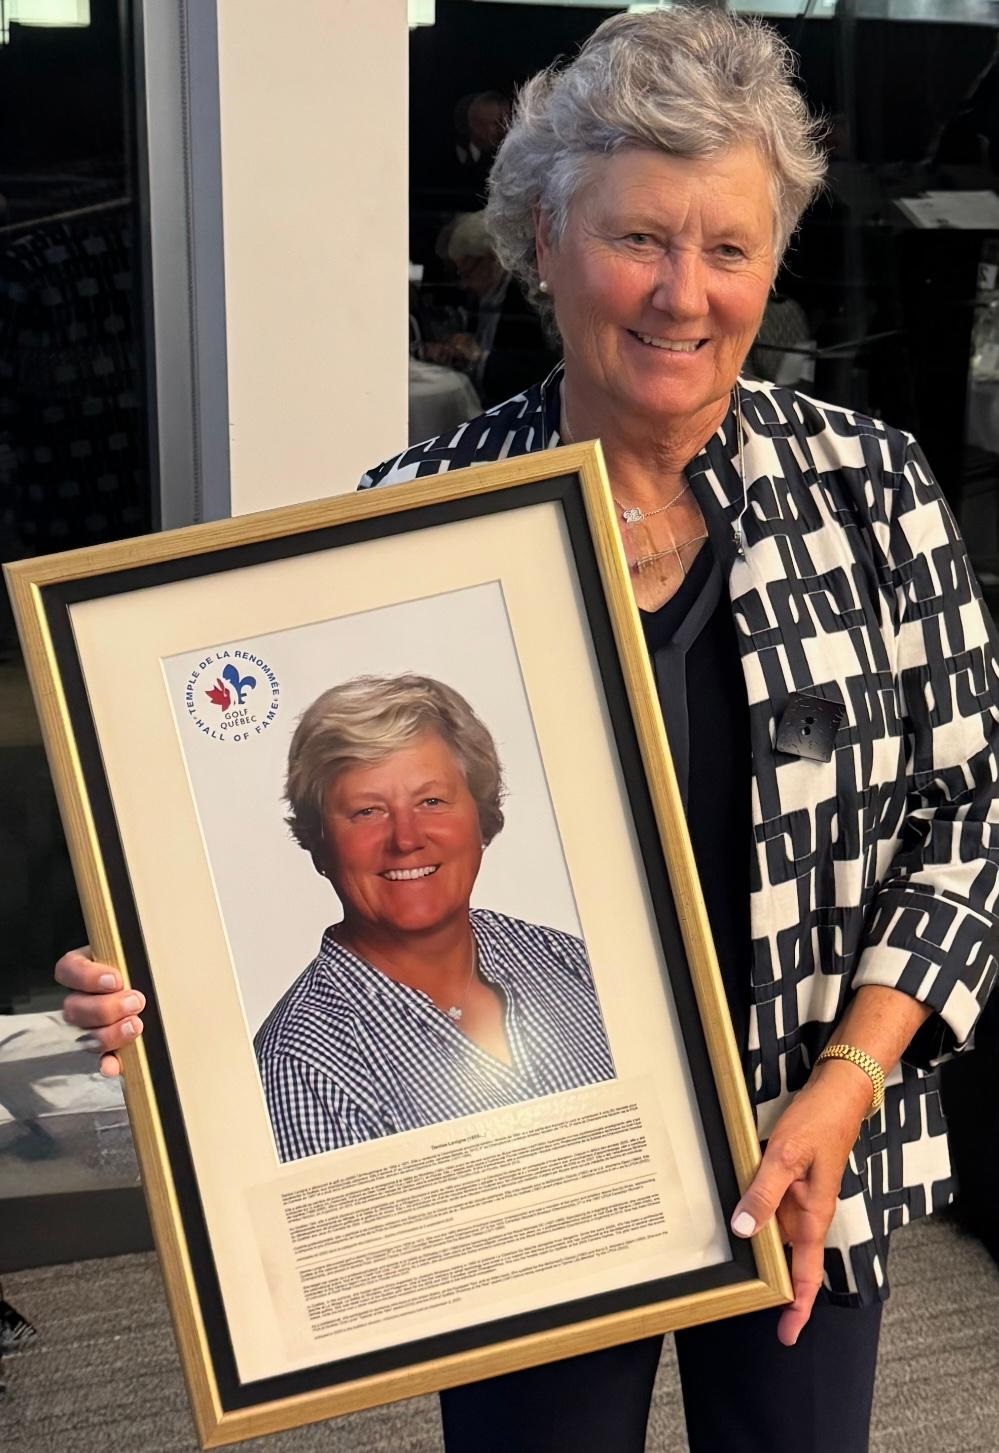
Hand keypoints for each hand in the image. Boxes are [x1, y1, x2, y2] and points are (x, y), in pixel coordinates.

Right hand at [56, 946, 144, 1077]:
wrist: (173, 985)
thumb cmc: (154, 965)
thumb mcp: (144, 954)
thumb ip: (136, 956)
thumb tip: (143, 950)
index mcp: (87, 968)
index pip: (68, 970)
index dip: (87, 977)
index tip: (116, 980)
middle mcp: (84, 998)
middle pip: (74, 1008)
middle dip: (105, 1008)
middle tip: (135, 1002)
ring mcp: (92, 1025)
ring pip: (84, 1035)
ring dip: (109, 1034)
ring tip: (135, 1025)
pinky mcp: (108, 1048)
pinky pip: (100, 1060)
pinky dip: (108, 1064)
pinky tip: (115, 1064)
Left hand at [729, 1060, 870, 1345]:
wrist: (837, 1091)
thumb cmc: (818, 1122)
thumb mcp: (784, 1157)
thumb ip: (764, 1194)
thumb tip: (744, 1230)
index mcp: (814, 1215)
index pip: (807, 1274)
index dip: (798, 1307)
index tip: (787, 1335)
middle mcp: (809, 1211)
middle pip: (789, 1258)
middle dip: (772, 1282)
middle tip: (743, 1300)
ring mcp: (801, 1195)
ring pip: (778, 1232)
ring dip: (760, 1247)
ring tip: (734, 1266)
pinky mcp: (792, 1178)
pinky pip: (772, 1206)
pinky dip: (756, 1216)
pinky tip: (737, 1215)